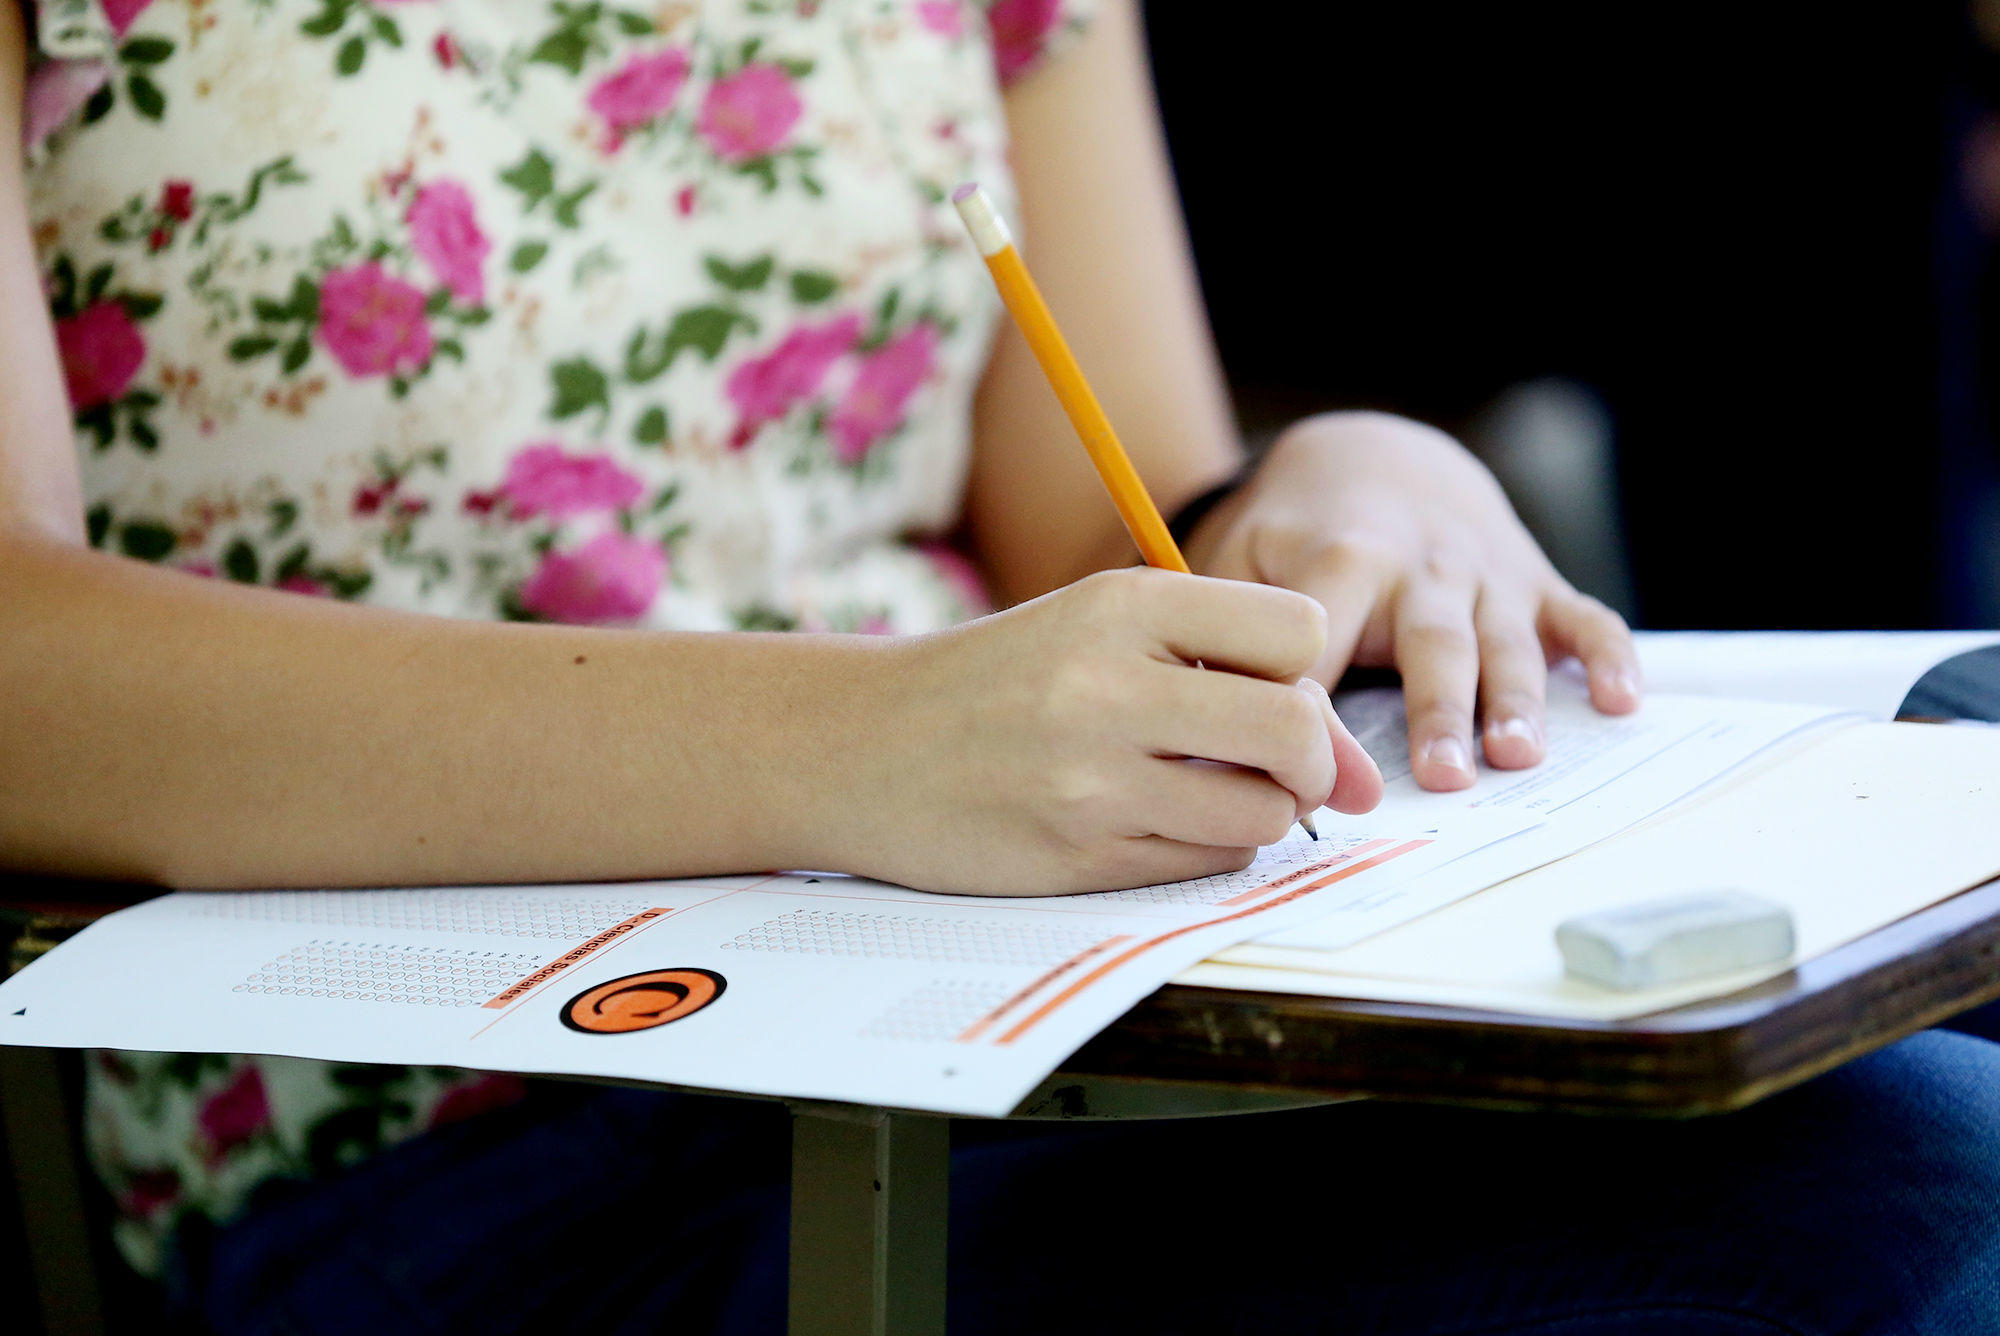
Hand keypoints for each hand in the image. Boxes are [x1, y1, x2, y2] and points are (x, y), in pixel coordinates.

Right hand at [842, 568, 1383, 894]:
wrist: (860, 746)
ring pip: (1262, 815)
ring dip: (1261, 814)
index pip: (1296, 630)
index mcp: (1119, 606)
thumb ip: (1224, 673)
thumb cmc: (997, 683)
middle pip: (1295, 729)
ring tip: (1204, 794)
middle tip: (1279, 767)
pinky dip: (1204, 850)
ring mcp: (1091, 781)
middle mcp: (1107, 687)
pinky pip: (1204, 865)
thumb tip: (1359, 773)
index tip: (1266, 686)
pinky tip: (1150, 824)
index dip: (1302, 668)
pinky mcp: (1078, 858)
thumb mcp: (1096, 633)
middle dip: (1312, 761)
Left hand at [1187, 412, 1641, 790]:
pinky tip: (1623, 701)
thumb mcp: (1240, 570)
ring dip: (1515, 698)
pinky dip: (1607, 656)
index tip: (1309, 774)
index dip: (1316, 707)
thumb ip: (1224, 646)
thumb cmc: (1294, 540)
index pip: (1321, 636)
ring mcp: (1484, 574)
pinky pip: (1580, 618)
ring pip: (1503, 639)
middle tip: (1441, 779)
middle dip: (1436, 710)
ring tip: (1516, 755)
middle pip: (1430, 641)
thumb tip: (1203, 747)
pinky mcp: (1534, 582)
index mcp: (1336, 559)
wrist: (1374, 458)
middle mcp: (1419, 565)